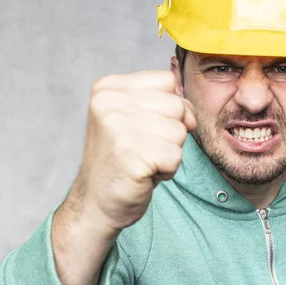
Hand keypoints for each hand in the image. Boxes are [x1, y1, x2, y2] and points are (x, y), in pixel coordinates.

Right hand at [69, 70, 196, 232]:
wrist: (96, 203)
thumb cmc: (122, 161)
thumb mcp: (135, 120)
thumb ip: (160, 103)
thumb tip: (189, 111)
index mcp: (108, 88)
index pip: (167, 81)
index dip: (171, 107)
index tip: (150, 128)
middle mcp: (109, 103)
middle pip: (176, 106)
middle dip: (172, 133)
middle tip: (144, 149)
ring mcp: (118, 128)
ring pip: (179, 132)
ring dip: (170, 153)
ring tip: (143, 161)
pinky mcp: (130, 155)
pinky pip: (176, 156)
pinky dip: (167, 170)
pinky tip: (144, 174)